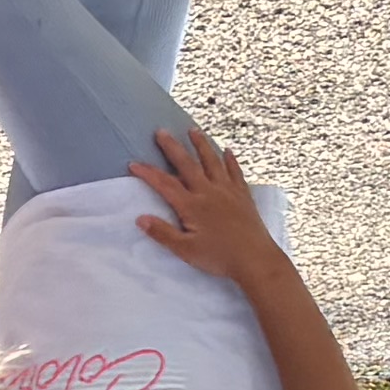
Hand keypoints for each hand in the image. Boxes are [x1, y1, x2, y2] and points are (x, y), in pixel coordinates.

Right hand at [128, 124, 288, 290]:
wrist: (255, 259)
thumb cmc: (219, 257)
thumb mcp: (186, 250)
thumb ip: (162, 233)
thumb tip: (140, 219)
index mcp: (192, 206)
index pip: (165, 184)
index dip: (148, 173)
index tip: (134, 164)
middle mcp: (209, 192)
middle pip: (187, 165)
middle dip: (173, 147)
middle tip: (161, 131)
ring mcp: (228, 191)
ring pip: (212, 162)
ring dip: (201, 145)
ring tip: (193, 130)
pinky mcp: (243, 195)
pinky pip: (235, 172)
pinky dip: (230, 160)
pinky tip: (227, 151)